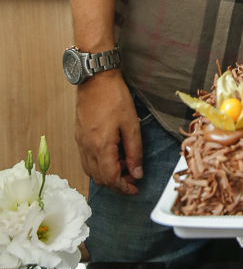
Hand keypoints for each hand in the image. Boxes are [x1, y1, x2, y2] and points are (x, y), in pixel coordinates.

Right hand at [75, 70, 143, 194]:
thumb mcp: (131, 124)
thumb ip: (134, 151)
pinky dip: (99, 165)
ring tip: (124, 165)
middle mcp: (86, 148)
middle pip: (99, 178)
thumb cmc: (114, 97)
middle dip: (117, 183)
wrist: (95, 79)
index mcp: (100, 146)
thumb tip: (137, 173)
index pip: (110, 178)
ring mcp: (80, 143)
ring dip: (107, 174)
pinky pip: (86, 160)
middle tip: (133, 176)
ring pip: (91, 171)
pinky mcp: (78, 136)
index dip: (124, 187)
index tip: (135, 189)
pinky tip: (112, 155)